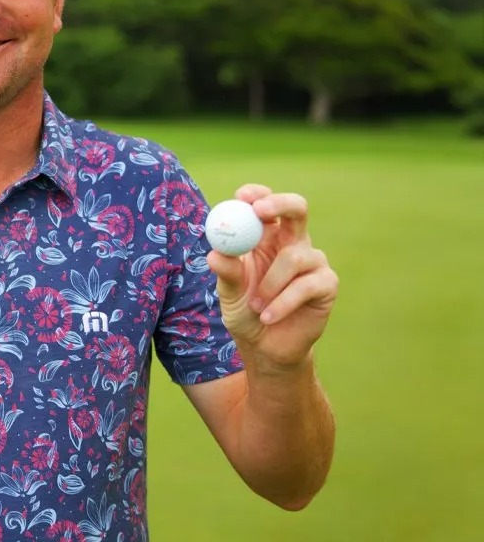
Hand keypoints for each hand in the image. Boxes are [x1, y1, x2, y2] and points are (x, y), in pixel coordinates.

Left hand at [206, 184, 337, 370]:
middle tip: (259, 211)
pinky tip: (268, 316)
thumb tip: (214, 254)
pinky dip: (282, 302)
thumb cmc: (245, 312)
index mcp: (266, 237)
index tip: (242, 197)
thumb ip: (227, 273)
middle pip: (297, 209)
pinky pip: (306, 285)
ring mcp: (313, 262)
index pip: (266, 204)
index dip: (257, 194)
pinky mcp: (327, 284)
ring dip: (270, 283)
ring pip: (294, 256)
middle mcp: (293, 243)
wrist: (265, 347)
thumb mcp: (229, 293)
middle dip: (280, 204)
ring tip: (255, 306)